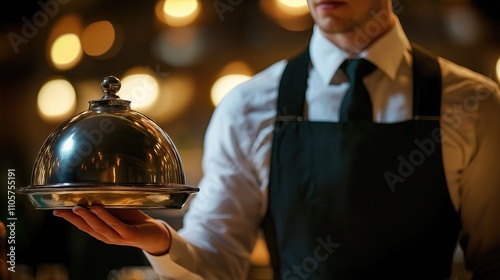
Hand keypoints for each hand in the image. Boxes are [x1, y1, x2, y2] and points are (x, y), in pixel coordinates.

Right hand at [53, 200, 170, 254]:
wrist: (154, 233)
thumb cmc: (134, 221)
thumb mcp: (118, 211)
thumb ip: (106, 205)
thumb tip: (92, 192)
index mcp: (102, 231)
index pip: (83, 225)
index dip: (69, 219)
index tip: (55, 210)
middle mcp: (107, 236)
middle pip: (87, 228)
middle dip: (74, 218)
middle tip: (63, 208)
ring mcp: (117, 237)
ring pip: (99, 227)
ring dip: (88, 217)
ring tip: (78, 207)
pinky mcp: (128, 235)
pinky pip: (115, 226)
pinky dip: (105, 217)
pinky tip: (97, 209)